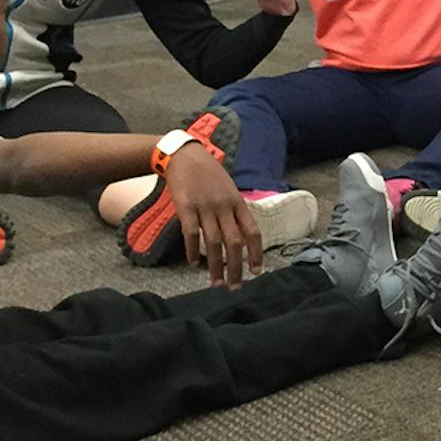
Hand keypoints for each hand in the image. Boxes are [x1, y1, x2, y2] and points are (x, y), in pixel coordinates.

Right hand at [162, 146, 262, 288]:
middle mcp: (224, 206)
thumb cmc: (208, 173)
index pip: (252, 232)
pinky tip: (193, 262)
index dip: (255, 253)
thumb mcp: (228, 188)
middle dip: (236, 267)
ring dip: (216, 266)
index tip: (256, 271)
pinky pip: (191, 233)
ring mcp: (205, 206)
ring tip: (216, 282)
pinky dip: (193, 250)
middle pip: (235, 242)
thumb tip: (240, 236)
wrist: (184, 154)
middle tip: (235, 286)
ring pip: (214, 242)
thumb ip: (234, 211)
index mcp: (237, 202)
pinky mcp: (185, 206)